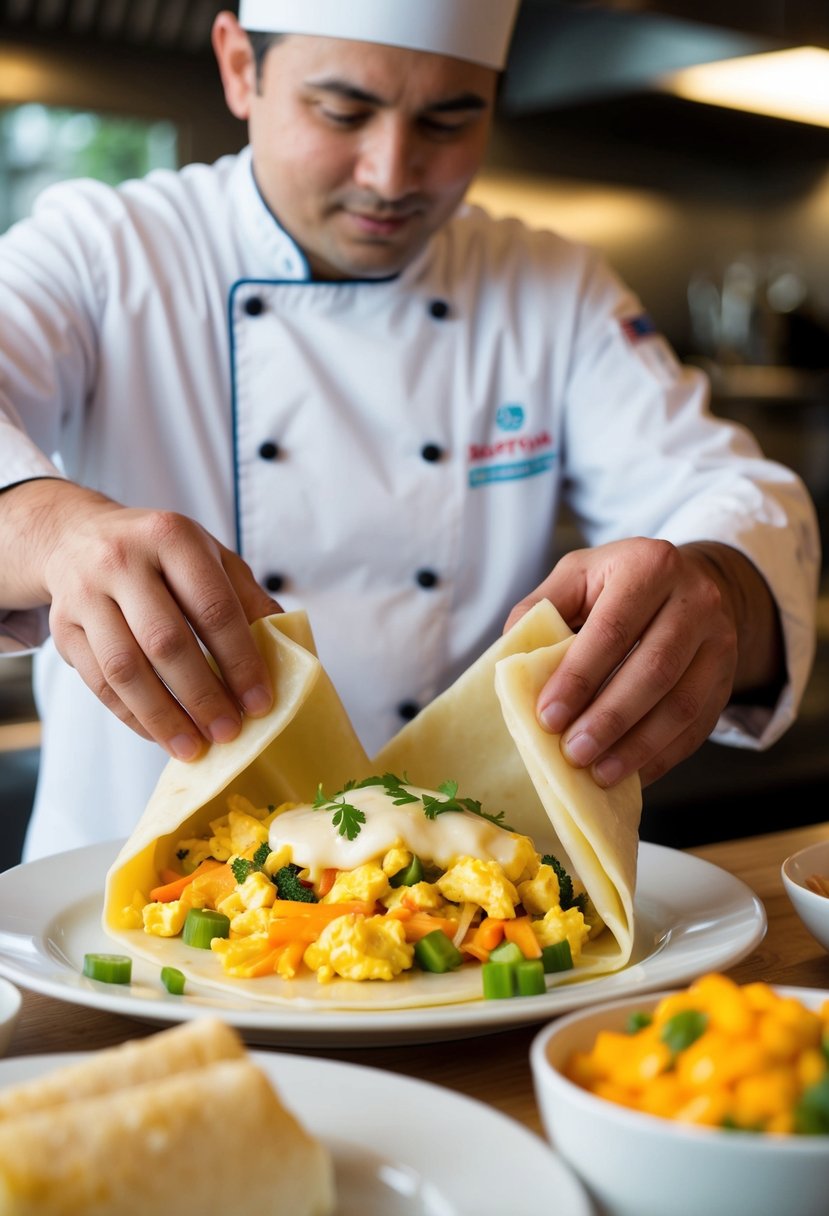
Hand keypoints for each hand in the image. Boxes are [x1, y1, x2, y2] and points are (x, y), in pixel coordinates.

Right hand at [11, 480, 280, 759]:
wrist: (77, 537)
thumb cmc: (159, 555)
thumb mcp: (209, 556)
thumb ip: (247, 598)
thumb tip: (286, 649)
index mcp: (172, 537)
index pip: (213, 608)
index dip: (240, 660)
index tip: (259, 702)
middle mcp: (122, 561)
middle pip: (166, 641)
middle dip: (202, 696)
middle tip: (229, 732)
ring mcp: (85, 595)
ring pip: (125, 669)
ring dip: (163, 716)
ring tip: (194, 748)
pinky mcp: (62, 628)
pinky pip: (98, 683)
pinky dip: (132, 716)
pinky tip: (161, 734)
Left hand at [504, 538, 782, 787]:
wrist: (693, 583)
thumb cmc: (619, 583)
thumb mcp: (577, 575)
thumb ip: (540, 609)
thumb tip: (512, 659)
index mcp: (649, 566)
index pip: (613, 629)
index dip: (579, 677)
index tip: (548, 716)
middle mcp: (695, 600)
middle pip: (654, 670)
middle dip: (609, 719)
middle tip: (572, 753)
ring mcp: (720, 641)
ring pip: (682, 705)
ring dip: (638, 747)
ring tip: (599, 773)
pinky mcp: (727, 678)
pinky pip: (698, 726)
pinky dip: (663, 756)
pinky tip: (632, 775)